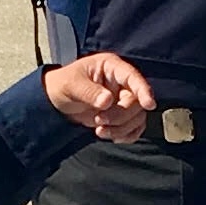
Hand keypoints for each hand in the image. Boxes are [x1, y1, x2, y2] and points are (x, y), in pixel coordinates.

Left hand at [42, 51, 156, 142]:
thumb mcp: (72, 84)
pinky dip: (126, 135)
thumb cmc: (64, 84)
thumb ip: (89, 92)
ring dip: (121, 128)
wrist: (57, 101)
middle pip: (136, 102)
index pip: (133, 77)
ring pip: (137, 117)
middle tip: (99, 121)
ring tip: (99, 131)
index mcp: (111, 67)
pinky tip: (111, 136)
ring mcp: (123, 100)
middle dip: (120, 116)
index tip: (148, 104)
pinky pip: (134, 128)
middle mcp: (122, 83)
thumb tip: (107, 101)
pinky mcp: (122, 116)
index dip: (143, 90)